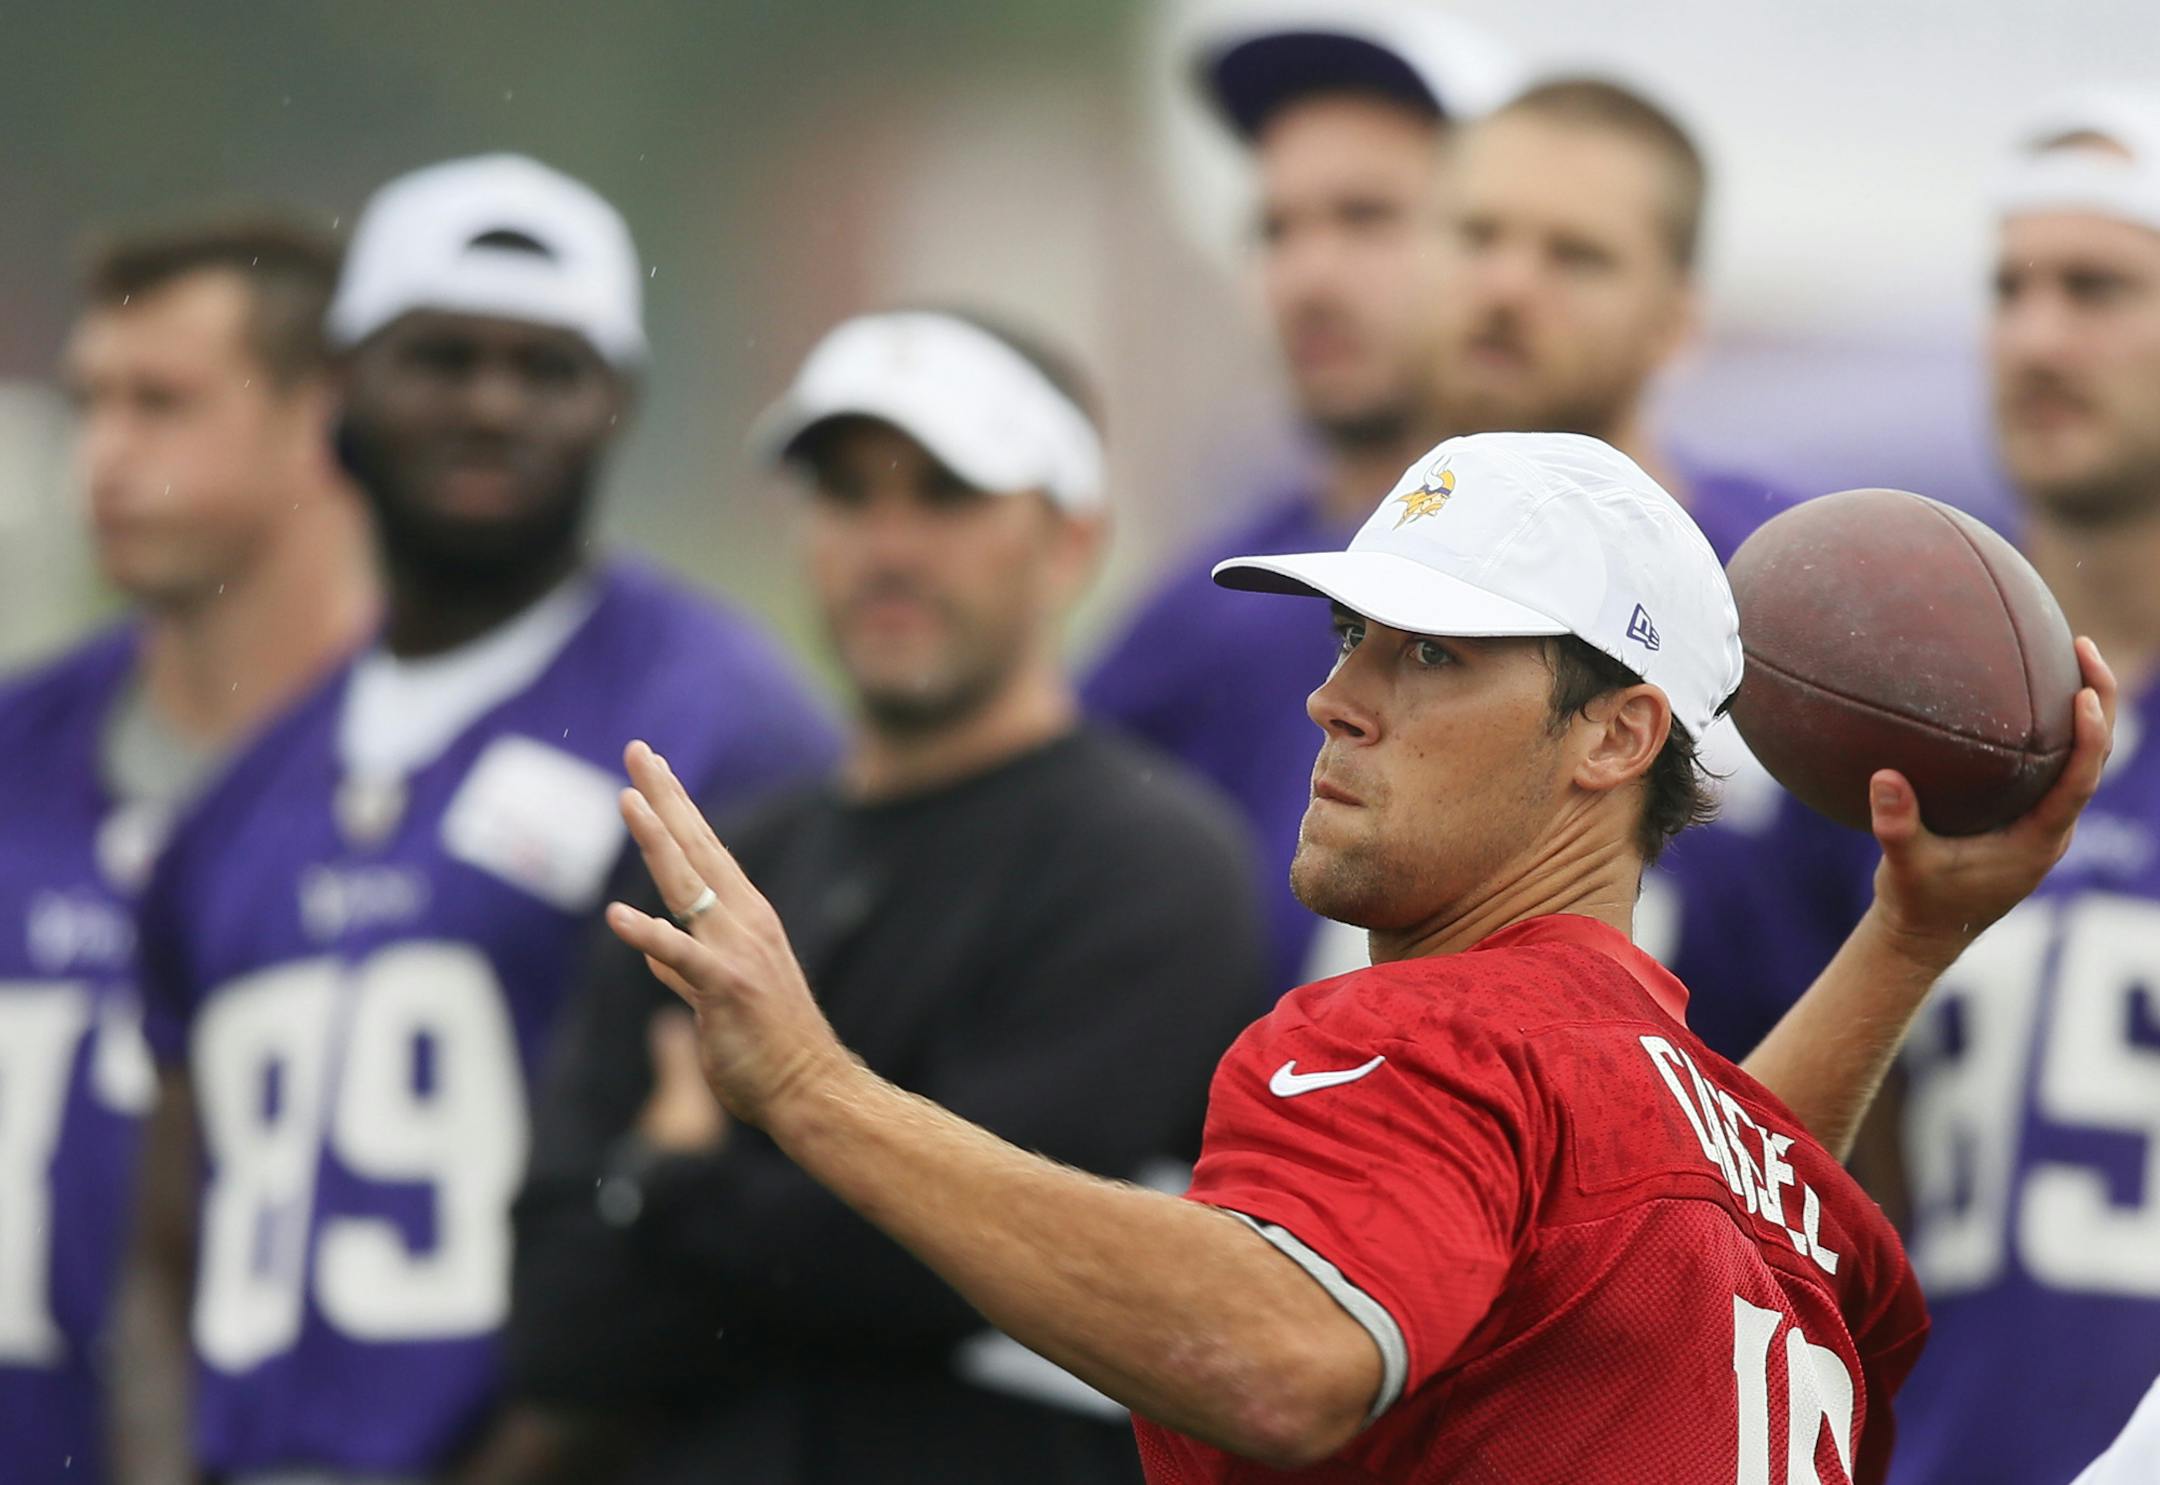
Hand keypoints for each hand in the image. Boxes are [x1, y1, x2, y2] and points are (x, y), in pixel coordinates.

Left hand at [605, 740, 852, 1128]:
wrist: (809, 1088)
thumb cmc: (768, 1047)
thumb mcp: (722, 997)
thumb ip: (685, 970)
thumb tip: (655, 954)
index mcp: (744, 918)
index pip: (703, 849)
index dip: (675, 806)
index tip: (651, 767)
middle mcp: (743, 921)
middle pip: (696, 847)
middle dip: (665, 796)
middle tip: (638, 750)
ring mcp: (736, 950)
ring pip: (688, 884)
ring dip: (657, 840)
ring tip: (627, 800)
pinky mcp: (726, 987)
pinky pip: (681, 956)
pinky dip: (649, 935)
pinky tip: (617, 915)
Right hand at [1866, 635, 2115, 967]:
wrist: (1926, 935)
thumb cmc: (1919, 904)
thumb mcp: (1903, 868)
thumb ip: (1897, 827)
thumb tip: (1885, 777)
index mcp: (2039, 841)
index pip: (2080, 781)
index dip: (2090, 737)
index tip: (2084, 692)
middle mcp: (2053, 828)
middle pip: (2096, 758)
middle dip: (2099, 701)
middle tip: (2082, 647)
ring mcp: (2043, 823)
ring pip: (2079, 759)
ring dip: (2083, 711)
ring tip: (2068, 656)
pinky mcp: (2026, 819)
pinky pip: (2053, 766)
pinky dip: (2052, 729)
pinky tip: (2023, 696)